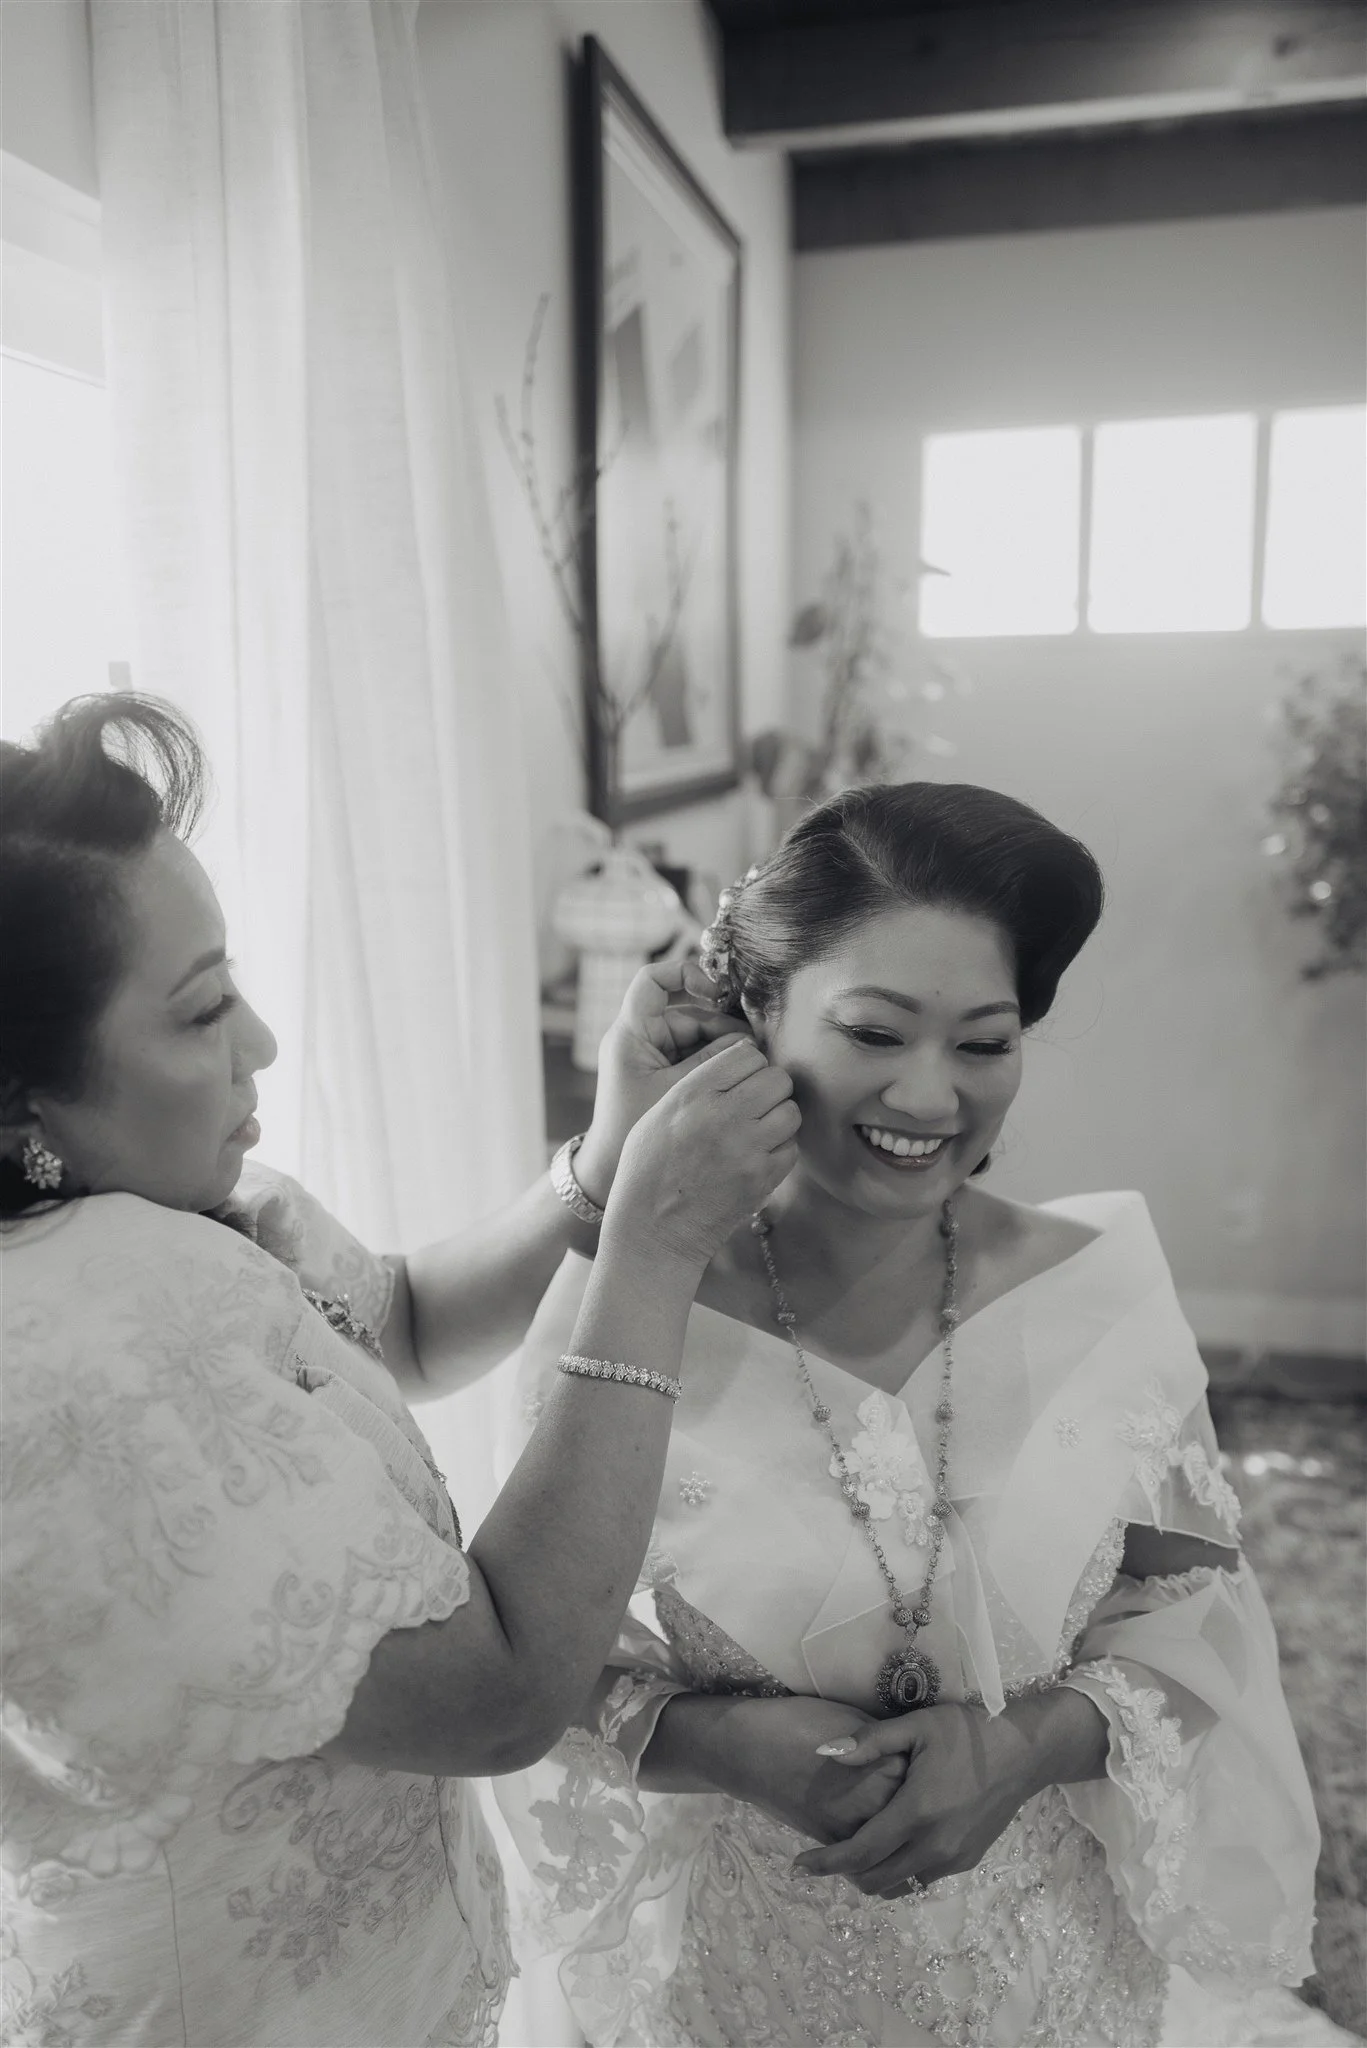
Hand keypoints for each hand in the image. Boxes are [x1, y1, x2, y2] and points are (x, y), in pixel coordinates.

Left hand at [575, 961, 750, 1205]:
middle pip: (689, 1011)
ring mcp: (653, 1055)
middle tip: (753, 1049)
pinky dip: (717, 1062)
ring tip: (752, 1066)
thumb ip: (712, 1063)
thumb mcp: (677, 1092)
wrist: (610, 1170)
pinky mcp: (664, 1072)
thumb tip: (749, 1044)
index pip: (653, 980)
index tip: (714, 992)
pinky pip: (696, 1055)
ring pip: (698, 1035)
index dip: (685, 973)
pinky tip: (739, 1077)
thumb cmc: (634, 1130)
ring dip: (725, 1047)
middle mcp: (640, 1038)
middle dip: (723, 1026)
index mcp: (630, 1034)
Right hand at [604, 1038, 798, 1270]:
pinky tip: (757, 1159)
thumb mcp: (657, 1115)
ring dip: (779, 1119)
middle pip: (778, 1078)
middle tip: (756, 1106)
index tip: (742, 1081)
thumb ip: (698, 1085)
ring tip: (758, 1133)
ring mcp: (746, 1148)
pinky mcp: (762, 1179)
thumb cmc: (648, 1172)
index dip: (749, 1066)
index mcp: (693, 1094)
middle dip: (770, 1089)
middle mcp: (723, 1115)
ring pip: (791, 1112)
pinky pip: (792, 1149)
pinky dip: (779, 1151)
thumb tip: (743, 1061)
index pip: (748, 1054)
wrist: (653, 1232)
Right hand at [652, 1694, 908, 1845]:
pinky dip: (874, 1852)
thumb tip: (907, 1753)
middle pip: (910, 1812)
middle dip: (913, 1807)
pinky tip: (879, 1842)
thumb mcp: (851, 1721)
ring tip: (902, 1824)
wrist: (752, 1749)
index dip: (922, 1772)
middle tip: (914, 1796)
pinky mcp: (832, 1841)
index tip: (923, 1766)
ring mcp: (853, 1825)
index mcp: (885, 1765)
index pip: (922, 1777)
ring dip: (899, 1837)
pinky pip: (863, 1854)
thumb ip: (883, 1743)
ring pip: (890, 1841)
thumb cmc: (800, 1722)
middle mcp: (876, 1800)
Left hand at [792, 1690, 1106, 1895]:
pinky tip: (892, 1845)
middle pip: (874, 1880)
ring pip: (899, 1885)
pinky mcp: (966, 1861)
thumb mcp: (916, 1727)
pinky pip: (922, 1878)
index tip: (798, 1867)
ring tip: (856, 1850)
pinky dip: (899, 1870)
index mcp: (916, 1813)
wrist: (1022, 1753)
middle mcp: (934, 1846)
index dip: (825, 1864)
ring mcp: (953, 1858)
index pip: (859, 1853)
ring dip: (872, 1875)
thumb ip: (869, 1742)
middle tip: (825, 1854)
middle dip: (844, 1873)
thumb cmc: (966, 1733)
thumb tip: (824, 1753)